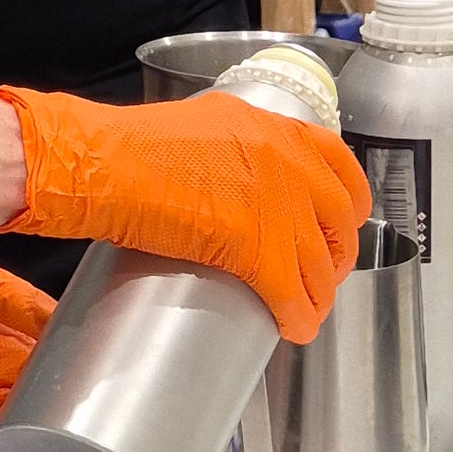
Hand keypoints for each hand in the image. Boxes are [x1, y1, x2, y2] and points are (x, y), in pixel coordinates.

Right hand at [0, 84, 369, 342]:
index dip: (348, 202)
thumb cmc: (131, 144)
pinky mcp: (257, 250)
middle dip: (335, 256)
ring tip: (306, 312)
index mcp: (276, 129)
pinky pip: (291, 295)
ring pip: (317, 266)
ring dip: (317, 296)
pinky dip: (298, 317)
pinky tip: (293, 328)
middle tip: (322, 274)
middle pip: (337, 221)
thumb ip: (234, 144)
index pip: (340, 164)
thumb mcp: (203, 123)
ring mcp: (277, 208)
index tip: (341, 222)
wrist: (105, 164)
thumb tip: (234, 173)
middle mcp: (288, 164)